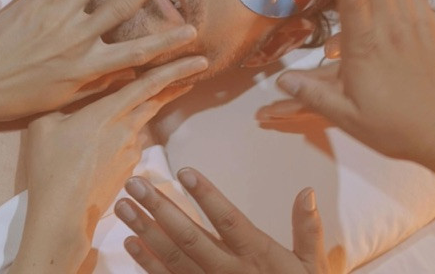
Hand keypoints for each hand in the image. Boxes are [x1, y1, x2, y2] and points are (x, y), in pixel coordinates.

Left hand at [0, 0, 196, 128]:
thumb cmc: (22, 96)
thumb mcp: (65, 96)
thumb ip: (97, 79)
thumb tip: (125, 68)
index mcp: (88, 67)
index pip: (137, 53)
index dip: (167, 41)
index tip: (191, 30)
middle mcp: (77, 39)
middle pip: (122, 6)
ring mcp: (56, 17)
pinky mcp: (36, 2)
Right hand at [10, 58, 206, 272]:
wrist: (62, 216)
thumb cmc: (50, 168)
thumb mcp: (44, 126)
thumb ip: (63, 106)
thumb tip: (70, 103)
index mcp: (109, 111)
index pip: (149, 84)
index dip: (175, 70)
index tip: (198, 61)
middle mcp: (127, 128)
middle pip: (156, 101)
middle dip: (177, 84)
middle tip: (193, 72)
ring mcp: (131, 151)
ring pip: (140, 124)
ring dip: (140, 114)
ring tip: (116, 116)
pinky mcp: (129, 170)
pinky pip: (130, 145)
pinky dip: (123, 139)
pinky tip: (100, 149)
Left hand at [115, 168, 329, 273]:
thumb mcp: (311, 266)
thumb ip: (307, 229)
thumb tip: (307, 190)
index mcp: (257, 254)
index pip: (228, 220)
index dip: (206, 196)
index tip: (184, 171)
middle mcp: (229, 270)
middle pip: (189, 237)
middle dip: (159, 208)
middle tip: (135, 183)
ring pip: (173, 258)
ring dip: (145, 231)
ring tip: (123, 206)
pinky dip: (148, 263)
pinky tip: (131, 243)